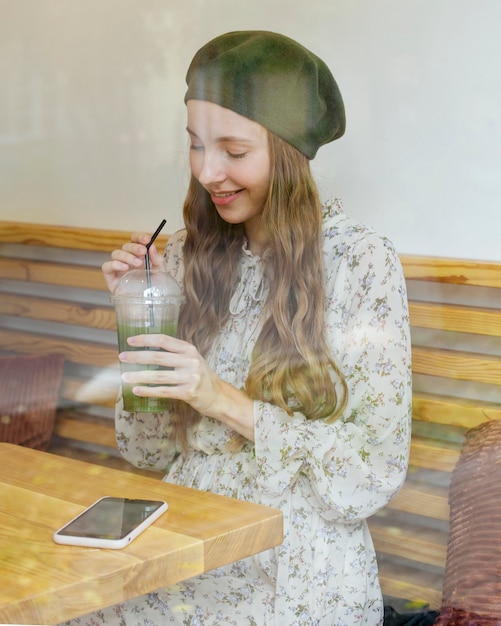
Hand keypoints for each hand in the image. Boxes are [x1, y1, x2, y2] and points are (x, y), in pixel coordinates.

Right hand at [102, 232, 165, 293]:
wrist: (150, 306)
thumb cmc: (155, 289)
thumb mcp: (161, 273)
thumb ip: (157, 259)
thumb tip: (152, 246)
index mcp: (140, 257)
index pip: (135, 241)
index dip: (139, 237)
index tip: (146, 239)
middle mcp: (128, 261)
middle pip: (125, 246)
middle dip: (134, 247)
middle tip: (142, 252)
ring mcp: (119, 269)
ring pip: (115, 254)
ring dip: (126, 256)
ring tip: (137, 264)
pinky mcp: (111, 279)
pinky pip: (106, 267)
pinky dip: (114, 264)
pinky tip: (124, 268)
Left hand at [119, 334, 254, 439]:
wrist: (218, 396)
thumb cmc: (201, 377)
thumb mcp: (192, 360)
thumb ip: (175, 355)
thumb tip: (146, 352)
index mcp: (189, 349)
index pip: (164, 340)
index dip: (145, 339)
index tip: (130, 340)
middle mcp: (190, 361)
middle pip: (158, 357)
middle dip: (137, 357)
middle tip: (122, 357)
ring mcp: (190, 377)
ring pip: (158, 376)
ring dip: (139, 376)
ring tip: (124, 377)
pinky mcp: (188, 392)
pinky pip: (164, 391)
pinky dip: (148, 391)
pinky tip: (137, 391)